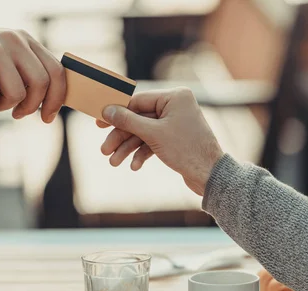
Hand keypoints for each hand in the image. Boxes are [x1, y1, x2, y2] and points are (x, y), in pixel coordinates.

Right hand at [100, 88, 223, 195]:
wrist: (209, 175)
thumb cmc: (186, 150)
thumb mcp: (153, 134)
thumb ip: (128, 121)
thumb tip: (107, 110)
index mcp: (175, 97)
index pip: (138, 100)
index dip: (117, 112)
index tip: (98, 122)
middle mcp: (176, 107)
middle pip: (139, 119)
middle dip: (121, 136)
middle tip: (104, 150)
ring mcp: (176, 123)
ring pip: (144, 133)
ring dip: (128, 148)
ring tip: (114, 162)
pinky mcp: (176, 139)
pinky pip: (154, 142)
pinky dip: (142, 153)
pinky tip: (134, 166)